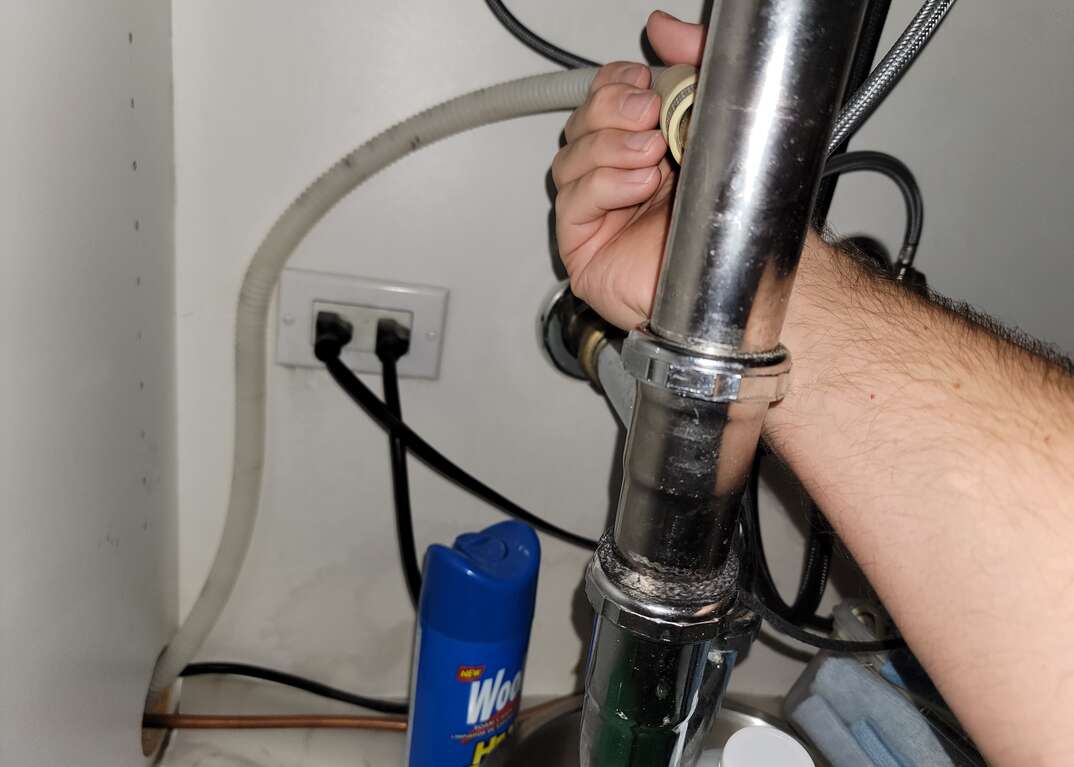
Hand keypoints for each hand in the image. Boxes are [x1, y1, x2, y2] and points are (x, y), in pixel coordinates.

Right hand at [552, 11, 704, 328]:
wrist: (738, 276)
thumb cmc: (731, 217)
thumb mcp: (715, 124)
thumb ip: (692, 68)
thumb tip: (662, 27)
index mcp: (645, 143)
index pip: (604, 99)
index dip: (613, 85)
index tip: (641, 83)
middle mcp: (618, 174)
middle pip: (580, 123)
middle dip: (612, 111)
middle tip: (650, 114)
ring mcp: (599, 210)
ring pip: (570, 158)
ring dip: (611, 148)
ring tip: (653, 157)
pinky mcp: (584, 244)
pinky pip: (572, 202)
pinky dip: (603, 186)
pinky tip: (638, 187)